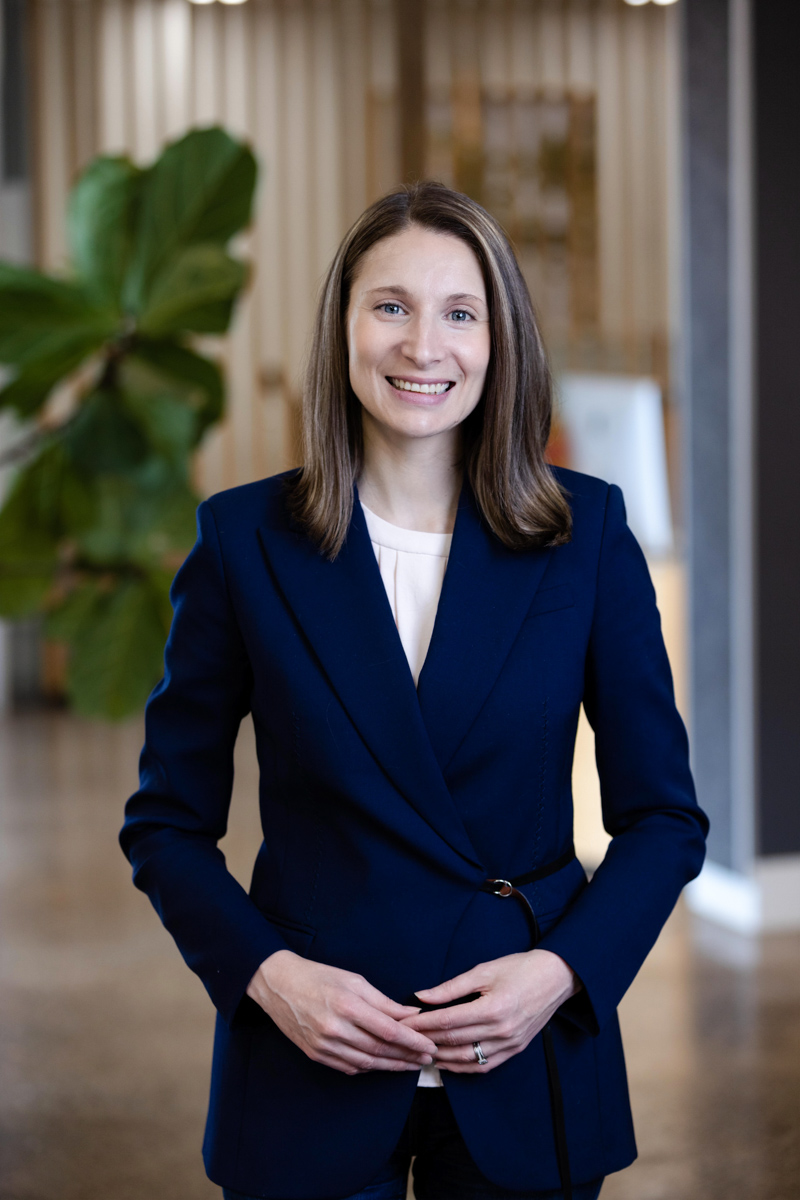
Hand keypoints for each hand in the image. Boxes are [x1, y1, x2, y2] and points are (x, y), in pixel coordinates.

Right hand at [246, 950, 437, 1075]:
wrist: (279, 985)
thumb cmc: (319, 977)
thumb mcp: (354, 980)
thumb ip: (383, 1001)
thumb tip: (410, 1015)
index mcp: (347, 1005)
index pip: (388, 1030)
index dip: (412, 1040)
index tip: (429, 1045)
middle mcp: (335, 1029)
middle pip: (379, 1049)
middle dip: (407, 1056)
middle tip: (427, 1059)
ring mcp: (323, 1045)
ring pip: (366, 1063)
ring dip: (391, 1066)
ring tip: (410, 1065)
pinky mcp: (316, 1055)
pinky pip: (348, 1068)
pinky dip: (369, 1068)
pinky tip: (383, 1064)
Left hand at [402, 949, 579, 1072]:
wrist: (556, 977)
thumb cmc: (519, 968)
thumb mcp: (484, 970)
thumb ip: (451, 987)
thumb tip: (421, 996)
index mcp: (493, 1008)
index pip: (447, 1021)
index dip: (422, 1023)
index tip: (403, 1023)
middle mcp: (502, 1030)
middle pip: (454, 1041)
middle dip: (425, 1040)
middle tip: (404, 1038)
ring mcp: (510, 1044)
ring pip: (466, 1058)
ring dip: (441, 1057)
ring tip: (420, 1051)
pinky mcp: (515, 1050)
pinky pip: (484, 1065)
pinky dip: (462, 1066)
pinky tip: (446, 1062)